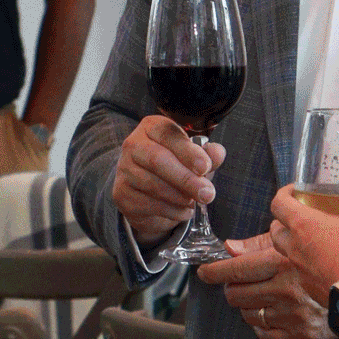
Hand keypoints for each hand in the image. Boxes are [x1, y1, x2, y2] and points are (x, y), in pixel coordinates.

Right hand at [111, 114, 226, 244]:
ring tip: (196, 202)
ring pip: (152, 184)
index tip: (206, 167)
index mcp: (153, 127)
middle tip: (207, 194)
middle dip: (186, 179)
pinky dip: (171, 211)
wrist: (150, 194)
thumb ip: (208, 155)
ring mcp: (124, 169)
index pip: (168, 134)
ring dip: (179, 197)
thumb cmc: (177, 167)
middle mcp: (133, 144)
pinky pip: (147, 204)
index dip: (188, 151)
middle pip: (158, 160)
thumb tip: (217, 153)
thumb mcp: (196, 158)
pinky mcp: (121, 193)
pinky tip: (184, 211)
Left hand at [198, 231, 330, 338]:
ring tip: (258, 298)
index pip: (234, 268)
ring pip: (248, 314)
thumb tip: (230, 247)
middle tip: (237, 284)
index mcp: (281, 261)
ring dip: (248, 306)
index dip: (214, 271)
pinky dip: (263, 326)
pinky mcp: (300, 334)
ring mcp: (291, 313)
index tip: (205, 272)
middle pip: (236, 293)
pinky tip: (271, 315)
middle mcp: (283, 288)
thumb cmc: (338, 254)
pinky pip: (265, 335)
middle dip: (231, 289)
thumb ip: (261, 243)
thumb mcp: (302, 238)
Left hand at [268, 184, 338, 303]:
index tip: (292, 191)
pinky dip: (307, 270)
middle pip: (273, 232)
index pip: (278, 203)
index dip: (283, 194)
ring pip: (283, 255)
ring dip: (291, 248)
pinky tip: (325, 267)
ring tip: (310, 244)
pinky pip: (299, 277)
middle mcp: (295, 247)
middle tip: (298, 220)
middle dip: (282, 224)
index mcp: (305, 225)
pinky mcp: (307, 289)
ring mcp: (299, 271)